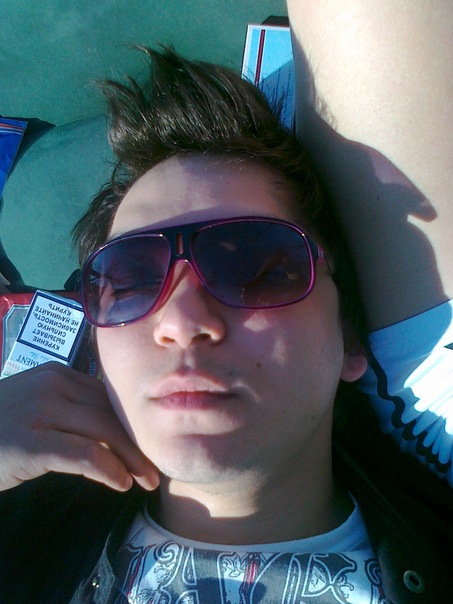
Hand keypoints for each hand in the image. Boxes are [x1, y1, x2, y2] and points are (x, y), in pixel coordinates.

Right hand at [0, 362, 159, 491]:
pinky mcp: (31, 442)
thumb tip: (112, 427)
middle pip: (111, 414)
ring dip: (132, 459)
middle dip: (138, 442)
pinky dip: (108, 470)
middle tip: (156, 467)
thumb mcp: (36, 406)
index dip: (133, 422)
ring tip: (147, 479)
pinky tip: (120, 483)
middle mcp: (53, 385)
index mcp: (58, 374)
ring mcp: (41, 411)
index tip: (150, 442)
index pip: (109, 398)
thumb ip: (70, 408)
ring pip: (104, 432)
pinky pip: (84, 456)